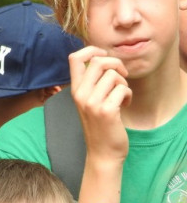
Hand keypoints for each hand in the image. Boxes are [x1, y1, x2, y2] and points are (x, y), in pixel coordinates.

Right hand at [69, 45, 130, 162]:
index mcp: (74, 89)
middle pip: (98, 61)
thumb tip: (103, 59)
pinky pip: (122, 89)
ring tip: (122, 95)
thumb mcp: (88, 101)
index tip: (102, 55)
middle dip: (115, 63)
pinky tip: (125, 104)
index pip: (74, 58)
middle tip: (122, 74)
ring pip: (113, 75)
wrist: (102, 152)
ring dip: (123, 83)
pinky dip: (128, 94)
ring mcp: (92, 102)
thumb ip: (91, 82)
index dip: (90, 50)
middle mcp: (80, 93)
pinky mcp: (106, 111)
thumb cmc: (99, 125)